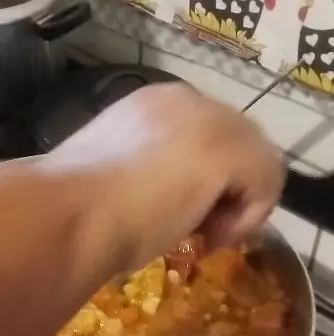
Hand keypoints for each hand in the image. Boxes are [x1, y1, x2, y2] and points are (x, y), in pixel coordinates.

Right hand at [46, 83, 283, 267]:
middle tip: (195, 228)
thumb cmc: (74, 203)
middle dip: (225, 188)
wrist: (68, 214)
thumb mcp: (113, 174)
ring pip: (256, 160)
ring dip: (237, 203)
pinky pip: (266, 183)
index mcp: (152, 101)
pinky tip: (211, 236)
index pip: (203, 133)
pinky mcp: (229, 152)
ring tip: (203, 235)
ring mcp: (211, 121)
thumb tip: (159, 197)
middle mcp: (186, 99)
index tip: (176, 212)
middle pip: (236, 141)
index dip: (201, 176)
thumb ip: (142, 170)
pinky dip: (248, 216)